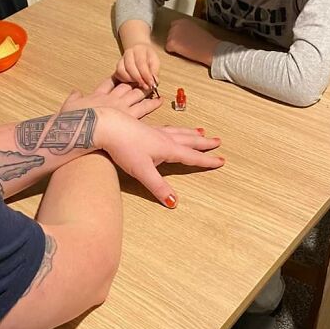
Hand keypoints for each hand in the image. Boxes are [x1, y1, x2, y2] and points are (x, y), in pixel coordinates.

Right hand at [60, 77, 160, 119]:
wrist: (80, 127)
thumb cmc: (72, 118)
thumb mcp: (69, 105)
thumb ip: (73, 97)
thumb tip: (75, 92)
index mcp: (97, 95)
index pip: (108, 83)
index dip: (115, 78)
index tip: (121, 74)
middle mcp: (111, 98)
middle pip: (125, 87)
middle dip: (135, 81)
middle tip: (144, 77)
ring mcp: (121, 107)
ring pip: (136, 95)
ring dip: (145, 91)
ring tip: (154, 86)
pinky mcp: (129, 117)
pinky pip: (144, 109)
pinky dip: (152, 104)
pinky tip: (159, 101)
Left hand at [95, 110, 223, 207]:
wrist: (108, 126)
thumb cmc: (124, 148)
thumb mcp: (143, 171)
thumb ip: (158, 187)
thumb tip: (174, 203)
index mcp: (168, 149)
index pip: (192, 157)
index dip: (207, 160)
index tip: (221, 160)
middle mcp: (164, 138)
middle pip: (189, 141)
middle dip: (204, 143)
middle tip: (217, 141)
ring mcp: (154, 131)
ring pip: (178, 132)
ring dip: (191, 133)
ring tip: (200, 132)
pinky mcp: (144, 127)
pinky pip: (166, 127)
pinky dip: (175, 128)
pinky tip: (171, 128)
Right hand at [115, 43, 160, 90]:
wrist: (140, 52)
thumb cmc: (148, 59)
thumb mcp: (155, 62)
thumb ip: (154, 72)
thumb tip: (154, 83)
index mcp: (140, 50)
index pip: (141, 63)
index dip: (146, 75)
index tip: (151, 84)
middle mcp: (129, 53)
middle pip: (130, 66)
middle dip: (138, 78)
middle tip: (145, 86)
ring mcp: (121, 59)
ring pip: (122, 70)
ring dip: (130, 79)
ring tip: (139, 83)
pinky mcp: (117, 66)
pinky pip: (118, 74)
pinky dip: (125, 79)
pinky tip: (132, 82)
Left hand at [166, 19, 217, 66]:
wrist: (209, 48)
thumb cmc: (206, 41)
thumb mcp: (195, 29)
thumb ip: (186, 29)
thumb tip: (182, 34)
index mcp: (183, 21)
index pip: (174, 26)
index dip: (178, 34)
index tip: (183, 38)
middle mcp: (176, 25)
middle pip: (170, 34)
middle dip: (175, 39)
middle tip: (185, 44)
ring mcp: (173, 34)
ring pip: (169, 41)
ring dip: (175, 46)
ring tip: (186, 48)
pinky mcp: (171, 43)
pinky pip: (168, 49)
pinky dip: (174, 52)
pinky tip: (183, 51)